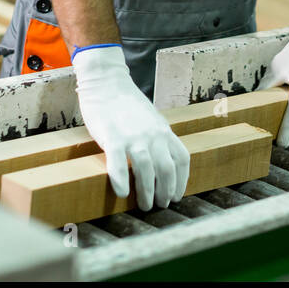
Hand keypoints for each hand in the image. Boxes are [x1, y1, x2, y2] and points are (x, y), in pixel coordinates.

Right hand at [72, 45, 190, 210]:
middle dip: (166, 191)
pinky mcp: (112, 137)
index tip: (176, 195)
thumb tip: (162, 160)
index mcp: (163, 130)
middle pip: (167, 169)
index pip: (181, 159)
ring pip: (146, 169)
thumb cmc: (127, 103)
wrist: (106, 81)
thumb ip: (158, 137)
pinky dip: (121, 180)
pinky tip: (122, 193)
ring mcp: (133, 136)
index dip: (182, 181)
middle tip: (161, 205)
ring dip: (147, 192)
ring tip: (145, 205)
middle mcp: (152, 134)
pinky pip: (118, 163)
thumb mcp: (152, 119)